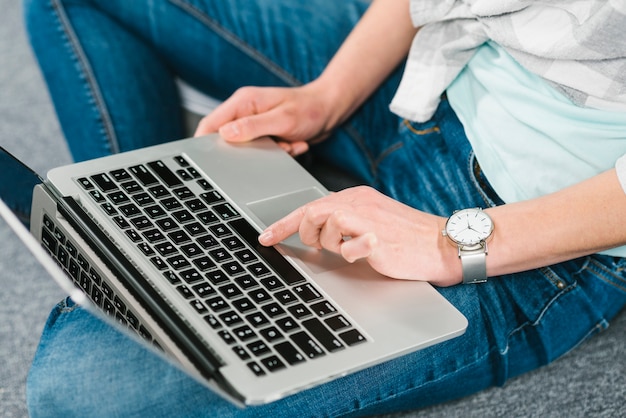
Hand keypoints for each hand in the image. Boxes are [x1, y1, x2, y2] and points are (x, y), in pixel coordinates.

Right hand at [194, 82, 338, 156]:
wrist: (331, 110)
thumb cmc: (310, 109)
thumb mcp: (282, 120)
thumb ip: (253, 127)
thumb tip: (225, 134)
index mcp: (243, 102)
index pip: (210, 124)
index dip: (203, 143)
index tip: (207, 159)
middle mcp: (246, 112)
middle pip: (226, 139)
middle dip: (245, 152)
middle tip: (270, 147)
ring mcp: (255, 124)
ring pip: (247, 150)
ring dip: (267, 153)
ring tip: (286, 144)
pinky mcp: (265, 134)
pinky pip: (263, 152)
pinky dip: (278, 153)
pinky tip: (292, 144)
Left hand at [258, 186, 461, 285]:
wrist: (444, 244)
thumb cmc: (409, 237)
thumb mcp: (372, 221)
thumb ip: (345, 221)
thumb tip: (319, 229)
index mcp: (357, 196)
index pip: (311, 205)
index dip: (285, 223)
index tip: (266, 237)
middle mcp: (359, 202)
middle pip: (312, 211)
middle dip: (306, 234)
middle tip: (318, 247)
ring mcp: (369, 218)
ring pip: (326, 224)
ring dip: (331, 244)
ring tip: (351, 250)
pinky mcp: (378, 238)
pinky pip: (349, 245)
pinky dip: (351, 253)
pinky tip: (366, 252)